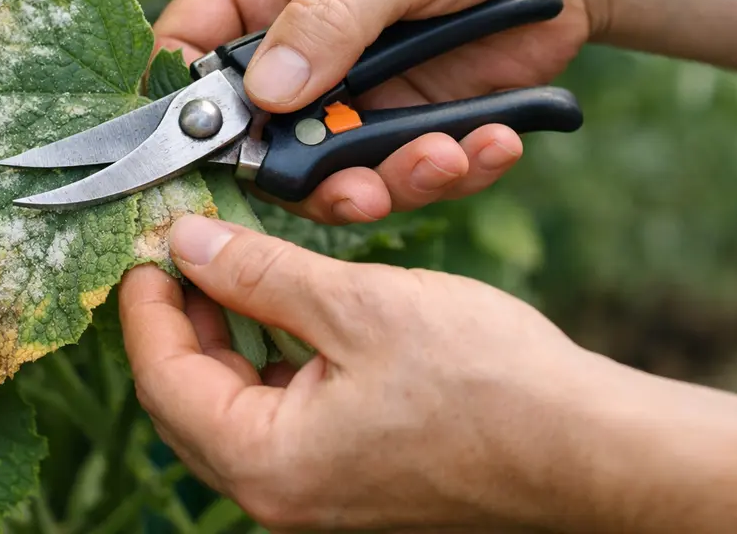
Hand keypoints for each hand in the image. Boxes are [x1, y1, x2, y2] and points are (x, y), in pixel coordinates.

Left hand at [120, 216, 736, 532]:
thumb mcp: (357, 307)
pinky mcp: (346, 474)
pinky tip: (279, 305)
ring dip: (221, 333)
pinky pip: (276, 413)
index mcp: (266, 465)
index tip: (147, 241)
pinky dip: (265, 357)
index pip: (162, 378)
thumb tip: (188, 244)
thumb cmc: (489, 385)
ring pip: (229, 403)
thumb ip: (260, 274)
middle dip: (178, 316)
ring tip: (224, 262)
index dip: (145, 302)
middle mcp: (278, 494)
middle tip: (180, 246)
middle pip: (186, 397)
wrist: (590, 448)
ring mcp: (313, 490)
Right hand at [154, 0, 597, 225]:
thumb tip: (266, 93)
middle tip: (358, 190)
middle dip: (302, 175)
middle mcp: (291, 48)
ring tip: (443, 159)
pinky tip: (490, 144)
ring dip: (382, 183)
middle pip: (253, 139)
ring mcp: (346, 96)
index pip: (186, 52)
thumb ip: (331, 17)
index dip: (182, 111)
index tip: (211, 158)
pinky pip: (399, 176)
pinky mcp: (400, 129)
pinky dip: (442, 174)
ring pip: (326, 175)